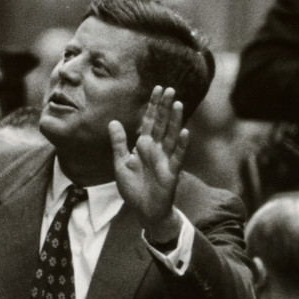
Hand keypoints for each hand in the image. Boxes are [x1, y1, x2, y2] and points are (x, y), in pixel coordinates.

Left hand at [109, 87, 187, 245]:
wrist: (144, 210)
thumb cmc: (133, 188)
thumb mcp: (121, 163)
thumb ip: (118, 143)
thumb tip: (113, 122)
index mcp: (143, 145)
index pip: (149, 121)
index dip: (152, 105)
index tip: (156, 88)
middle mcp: (156, 149)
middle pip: (161, 124)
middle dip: (164, 107)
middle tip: (169, 88)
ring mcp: (165, 159)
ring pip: (170, 135)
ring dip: (175, 120)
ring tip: (177, 103)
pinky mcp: (171, 172)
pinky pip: (177, 156)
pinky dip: (181, 145)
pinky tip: (185, 132)